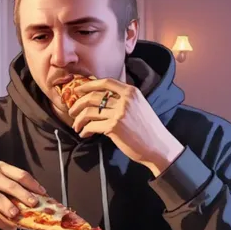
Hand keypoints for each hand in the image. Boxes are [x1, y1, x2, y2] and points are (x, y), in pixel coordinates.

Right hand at [0, 161, 45, 229]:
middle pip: (13, 187)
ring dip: (14, 210)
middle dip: (27, 197)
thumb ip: (6, 184)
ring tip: (21, 217)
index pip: (20, 174)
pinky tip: (10, 228)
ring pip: (2, 201)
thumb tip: (29, 198)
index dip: (33, 184)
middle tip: (36, 205)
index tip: (43, 193)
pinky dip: (2, 224)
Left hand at [68, 78, 184, 175]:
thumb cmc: (147, 129)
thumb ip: (123, 99)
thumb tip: (100, 97)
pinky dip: (84, 130)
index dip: (88, 85)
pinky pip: (91, 126)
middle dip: (78, 104)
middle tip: (72, 112)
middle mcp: (125, 100)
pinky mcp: (114, 127)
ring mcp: (119, 113)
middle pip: (93, 97)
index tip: (77, 90)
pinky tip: (84, 134)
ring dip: (78, 119)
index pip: (105, 82)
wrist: (158, 146)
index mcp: (131, 92)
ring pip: (89, 112)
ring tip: (76, 126)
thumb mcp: (139, 106)